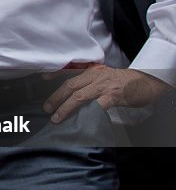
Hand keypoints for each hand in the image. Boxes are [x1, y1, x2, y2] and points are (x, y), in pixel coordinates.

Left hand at [43, 65, 172, 122]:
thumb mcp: (105, 75)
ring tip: (57, 117)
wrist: (146, 81)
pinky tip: (81, 119)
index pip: (70, 71)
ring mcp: (104, 86)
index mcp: (92, 70)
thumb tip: (75, 93)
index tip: (42, 78)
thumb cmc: (125, 81)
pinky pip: (98, 105)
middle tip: (46, 108)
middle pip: (70, 85)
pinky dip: (87, 112)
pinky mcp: (113, 96)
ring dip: (66, 107)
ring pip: (79, 96)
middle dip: (56, 97)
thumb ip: (91, 81)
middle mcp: (95, 76)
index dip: (55, 74)